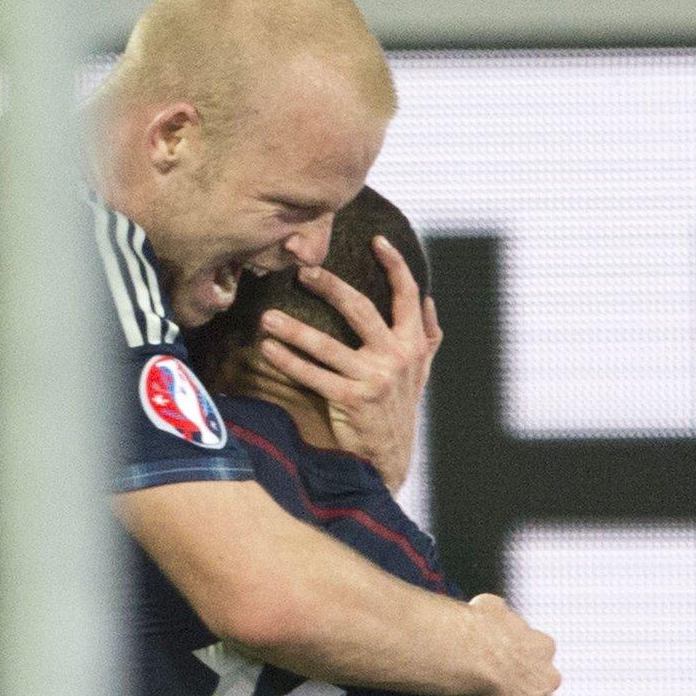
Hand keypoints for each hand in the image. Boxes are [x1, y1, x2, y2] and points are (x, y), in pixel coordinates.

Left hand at [258, 237, 442, 489]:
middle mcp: (397, 357)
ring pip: (327, 344)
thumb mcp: (422, 371)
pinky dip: (288, 361)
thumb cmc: (399, 406)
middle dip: (330, 286)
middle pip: (360, 309)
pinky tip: (268, 349)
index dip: (395, 265)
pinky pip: (313, 374)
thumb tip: (428, 300)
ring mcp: (374, 378)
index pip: (408, 295)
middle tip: (303, 272)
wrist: (390, 455)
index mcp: (415, 344)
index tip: (376, 240)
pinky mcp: (351, 399)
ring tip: (267, 316)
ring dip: (293, 328)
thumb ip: (427, 336)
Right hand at [461, 594, 559, 695]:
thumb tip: (490, 609)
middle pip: (542, 686)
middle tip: (501, 692)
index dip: (522, 660)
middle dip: (528, 689)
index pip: (538, 655)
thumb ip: (497, 611)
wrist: (474, 653)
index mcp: (542, 646)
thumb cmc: (478, 628)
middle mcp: (548, 676)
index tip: (507, 663)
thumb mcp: (490, 606)